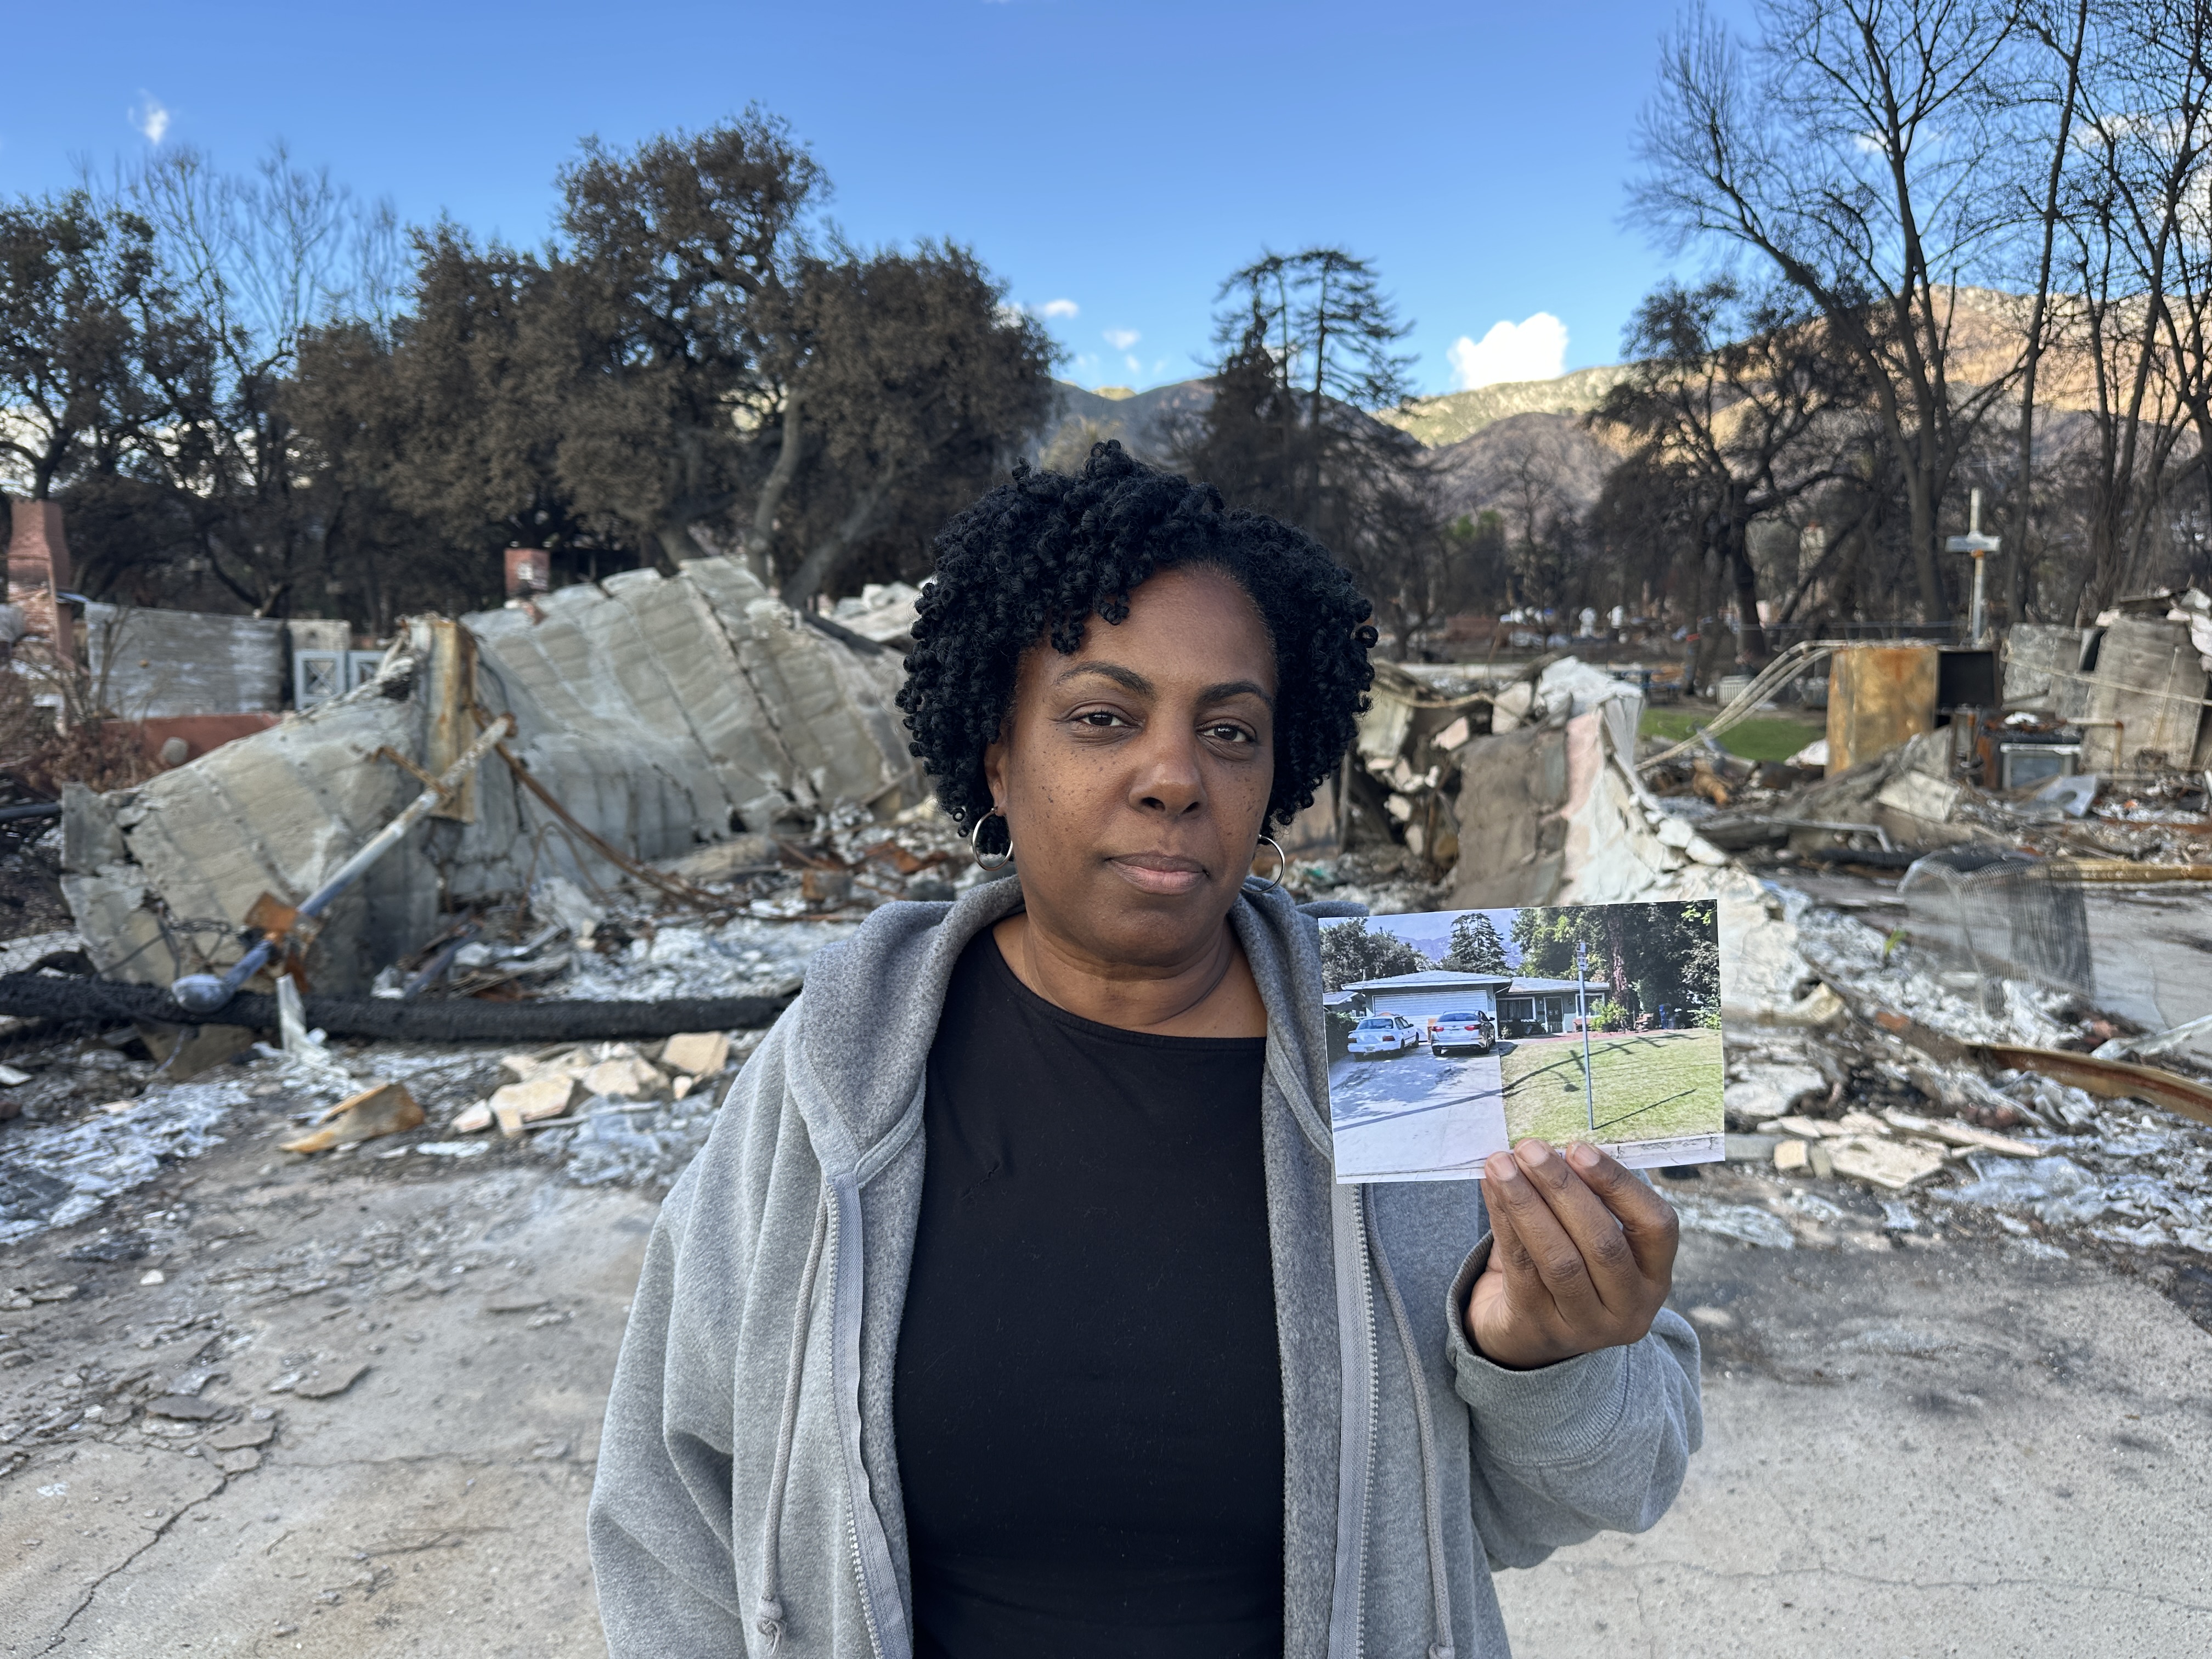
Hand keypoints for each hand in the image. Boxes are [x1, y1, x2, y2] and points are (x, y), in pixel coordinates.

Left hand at [1466, 1139, 1678, 1370]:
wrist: (1524, 1334)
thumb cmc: (1565, 1265)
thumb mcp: (1588, 1239)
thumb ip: (1584, 1197)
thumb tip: (1551, 1144)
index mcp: (1654, 1276)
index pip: (1656, 1226)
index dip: (1619, 1184)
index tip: (1578, 1147)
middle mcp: (1630, 1308)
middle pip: (1603, 1242)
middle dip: (1563, 1188)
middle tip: (1530, 1148)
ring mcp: (1584, 1326)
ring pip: (1559, 1258)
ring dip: (1527, 1203)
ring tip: (1501, 1164)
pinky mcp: (1538, 1328)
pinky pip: (1521, 1268)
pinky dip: (1504, 1223)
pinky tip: (1491, 1191)